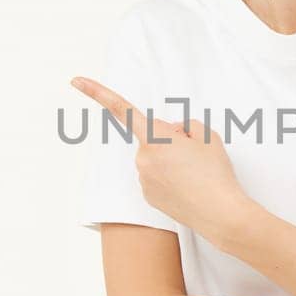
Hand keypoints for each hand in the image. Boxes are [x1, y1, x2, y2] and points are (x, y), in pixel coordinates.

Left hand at [71, 75, 248, 235]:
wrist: (220, 213)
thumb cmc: (215, 173)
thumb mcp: (208, 136)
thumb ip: (186, 125)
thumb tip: (173, 133)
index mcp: (155, 138)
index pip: (123, 110)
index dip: (97, 93)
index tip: (75, 81)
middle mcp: (142, 158)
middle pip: (153, 137)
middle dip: (171, 139)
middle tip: (195, 154)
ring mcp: (143, 179)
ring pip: (155, 158)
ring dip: (171, 160)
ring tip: (195, 173)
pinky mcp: (148, 196)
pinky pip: (156, 176)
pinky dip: (170, 177)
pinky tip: (187, 186)